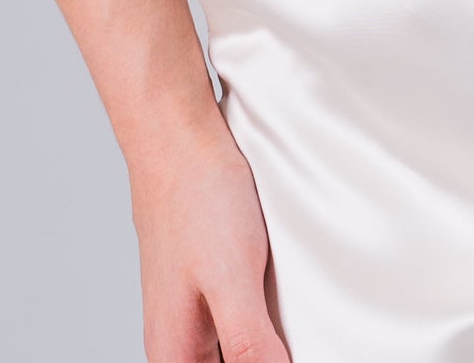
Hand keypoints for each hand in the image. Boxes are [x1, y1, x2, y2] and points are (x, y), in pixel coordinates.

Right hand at [131, 108, 290, 362]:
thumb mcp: (231, 279)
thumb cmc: (197, 199)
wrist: (178, 132)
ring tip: (293, 314)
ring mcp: (195, 307)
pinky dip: (267, 313)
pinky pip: (243, 314)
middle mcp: (181, 338)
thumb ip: (248, 343)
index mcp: (176, 353)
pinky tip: (288, 294)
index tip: (282, 350)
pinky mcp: (211, 279)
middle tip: (297, 332)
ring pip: (240, 345)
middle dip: (267, 353)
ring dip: (269, 339)